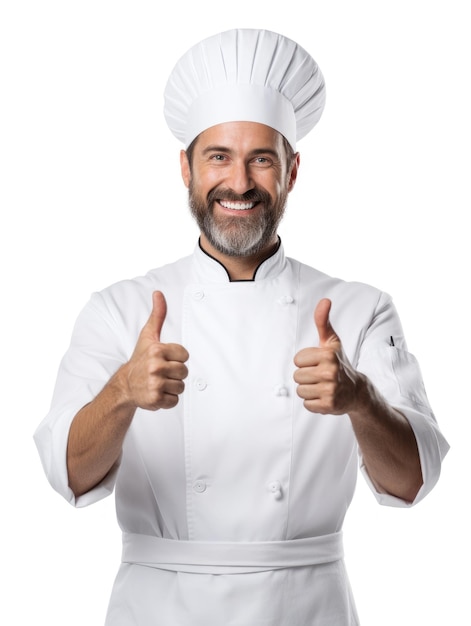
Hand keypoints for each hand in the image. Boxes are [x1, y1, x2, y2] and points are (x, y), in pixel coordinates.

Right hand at [124, 291, 188, 409]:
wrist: (125, 385)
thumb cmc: (140, 359)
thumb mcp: (148, 336)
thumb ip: (158, 314)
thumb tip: (158, 293)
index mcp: (157, 350)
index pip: (185, 355)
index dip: (177, 358)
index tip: (164, 359)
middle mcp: (155, 366)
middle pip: (184, 372)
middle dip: (175, 373)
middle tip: (161, 372)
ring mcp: (154, 384)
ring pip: (181, 387)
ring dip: (172, 387)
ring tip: (158, 382)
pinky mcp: (155, 399)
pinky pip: (175, 400)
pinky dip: (167, 399)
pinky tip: (157, 392)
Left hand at [293, 298, 360, 414]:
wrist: (356, 391)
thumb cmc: (339, 363)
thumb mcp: (331, 342)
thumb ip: (323, 321)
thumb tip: (325, 300)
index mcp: (328, 355)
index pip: (297, 360)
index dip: (305, 362)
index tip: (318, 363)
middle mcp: (330, 372)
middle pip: (297, 376)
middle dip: (306, 377)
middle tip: (321, 376)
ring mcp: (330, 390)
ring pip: (300, 391)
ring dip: (309, 390)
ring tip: (323, 386)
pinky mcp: (329, 405)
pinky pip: (306, 404)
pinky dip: (313, 403)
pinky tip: (325, 397)